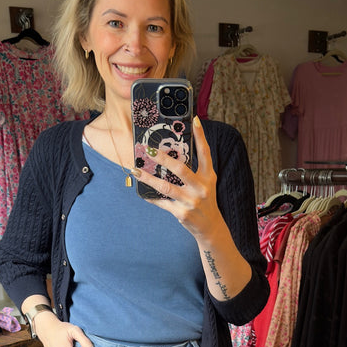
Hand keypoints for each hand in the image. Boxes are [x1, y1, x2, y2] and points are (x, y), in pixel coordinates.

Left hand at [132, 116, 224, 244]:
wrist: (210, 226)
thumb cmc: (205, 199)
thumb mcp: (206, 183)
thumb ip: (195, 169)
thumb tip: (173, 153)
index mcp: (208, 177)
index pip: (205, 153)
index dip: (201, 136)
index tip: (195, 120)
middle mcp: (201, 188)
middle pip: (180, 169)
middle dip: (163, 158)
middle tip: (148, 149)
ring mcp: (191, 201)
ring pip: (165, 187)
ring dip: (148, 178)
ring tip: (136, 170)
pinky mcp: (182, 213)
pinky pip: (162, 202)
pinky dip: (151, 197)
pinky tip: (141, 191)